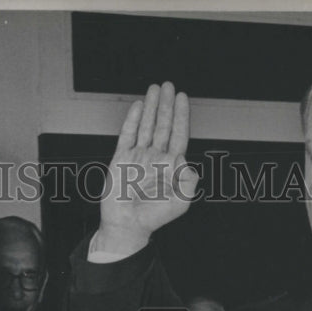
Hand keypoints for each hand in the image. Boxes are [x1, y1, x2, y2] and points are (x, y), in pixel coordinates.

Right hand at [93, 82, 199, 258]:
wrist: (128, 225)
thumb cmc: (154, 217)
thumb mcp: (181, 201)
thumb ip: (189, 181)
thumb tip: (188, 161)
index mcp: (171, 165)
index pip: (178, 134)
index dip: (181, 115)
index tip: (182, 98)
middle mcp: (155, 157)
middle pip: (163, 124)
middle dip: (166, 104)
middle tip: (168, 86)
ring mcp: (138, 156)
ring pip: (146, 125)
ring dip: (151, 107)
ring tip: (154, 89)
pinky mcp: (121, 158)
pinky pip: (128, 134)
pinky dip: (133, 120)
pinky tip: (138, 107)